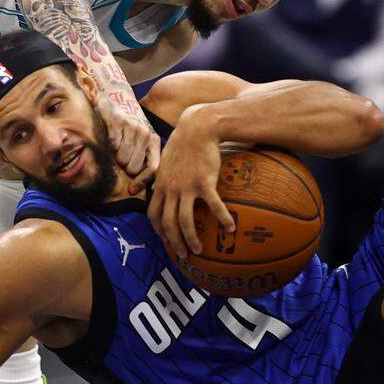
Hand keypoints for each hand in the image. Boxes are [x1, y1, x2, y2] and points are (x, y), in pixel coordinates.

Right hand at [95, 97, 159, 194]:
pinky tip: (111, 138)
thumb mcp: (141, 142)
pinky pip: (112, 145)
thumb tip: (138, 189)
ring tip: (116, 149)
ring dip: (116, 158)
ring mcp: (132, 127)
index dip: (142, 182)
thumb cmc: (129, 128)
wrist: (117, 100)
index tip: (132, 190)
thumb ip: (144, 160)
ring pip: (122, 158)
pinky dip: (109, 146)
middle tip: (122, 160)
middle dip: (126, 168)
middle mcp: (145, 133)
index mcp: (153, 140)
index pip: (153, 168)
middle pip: (134, 167)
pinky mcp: (118, 121)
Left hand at [147, 105, 233, 257]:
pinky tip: (230, 228)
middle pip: (168, 223)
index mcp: (161, 185)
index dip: (158, 231)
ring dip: (191, 239)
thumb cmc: (183, 143)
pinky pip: (213, 206)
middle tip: (183, 255)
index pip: (153, 214)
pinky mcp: (204, 182)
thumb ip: (159, 176)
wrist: (198, 128)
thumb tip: (155, 186)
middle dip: (174, 243)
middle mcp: (170, 189)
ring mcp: (186, 186)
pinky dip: (221, 218)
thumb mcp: (165, 160)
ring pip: (184, 220)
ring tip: (199, 250)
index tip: (167, 241)